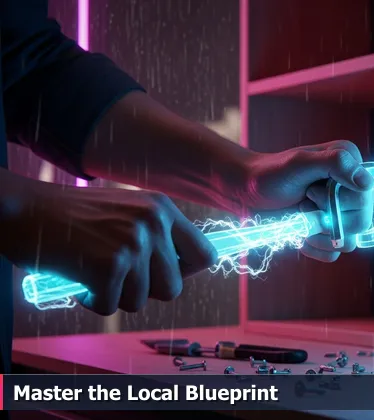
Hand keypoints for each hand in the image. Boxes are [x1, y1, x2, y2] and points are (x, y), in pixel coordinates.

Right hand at [3, 181, 216, 314]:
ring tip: (92, 269)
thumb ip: (156, 234)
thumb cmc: (72, 215)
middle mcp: (154, 223)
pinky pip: (110, 307)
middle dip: (144, 290)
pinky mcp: (108, 267)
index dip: (185, 272)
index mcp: (163, 208)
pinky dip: (92, 300)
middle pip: (173, 288)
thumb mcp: (127, 210)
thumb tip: (184, 269)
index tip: (164, 274)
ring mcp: (132, 244)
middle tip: (116, 275)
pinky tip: (78, 277)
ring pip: (140, 301)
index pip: (205, 255)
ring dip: (114, 294)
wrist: (23, 209)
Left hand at [241, 140, 373, 261]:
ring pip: (349, 242)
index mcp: (352, 167)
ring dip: (318, 235)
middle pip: (362, 222)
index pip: (366, 196)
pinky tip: (299, 232)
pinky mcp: (330, 235)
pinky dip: (313, 247)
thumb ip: (336, 164)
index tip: (311, 191)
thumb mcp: (301, 162)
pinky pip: (334, 254)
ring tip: (300, 217)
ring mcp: (342, 215)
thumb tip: (367, 182)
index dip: (338, 201)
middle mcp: (352, 191)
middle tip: (304, 204)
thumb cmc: (272, 173)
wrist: (248, 193)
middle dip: (327, 218)